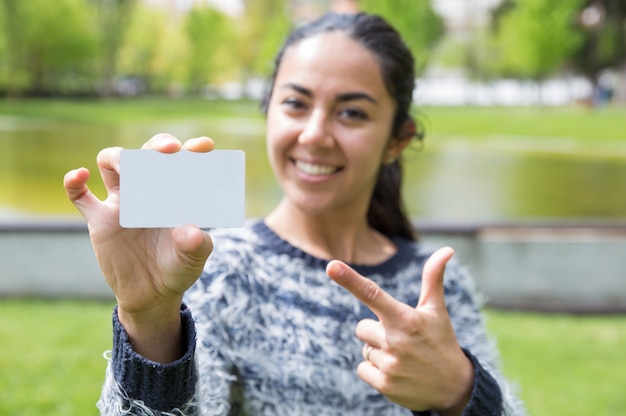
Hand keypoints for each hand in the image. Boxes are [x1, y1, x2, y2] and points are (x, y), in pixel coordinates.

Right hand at [63, 133, 214, 361]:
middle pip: (147, 152)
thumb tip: (190, 232)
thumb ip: (196, 246)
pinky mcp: (99, 220)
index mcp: (176, 193)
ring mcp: (122, 202)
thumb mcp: (192, 260)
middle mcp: (149, 190)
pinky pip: (79, 195)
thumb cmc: (178, 269)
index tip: (204, 146)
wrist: (152, 294)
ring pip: (112, 162)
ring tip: (133, 166)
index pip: (183, 163)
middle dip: (158, 145)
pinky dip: (74, 182)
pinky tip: (80, 176)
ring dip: (121, 157)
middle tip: (171, 150)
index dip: (192, 150)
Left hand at [326, 247, 472, 414]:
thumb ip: (433, 278)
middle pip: (362, 327)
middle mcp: (396, 340)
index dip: (349, 279)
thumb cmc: (441, 341)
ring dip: (378, 352)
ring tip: (403, 358)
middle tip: (401, 340)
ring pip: (364, 349)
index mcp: (405, 318)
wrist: (454, 387)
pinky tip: (396, 373)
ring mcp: (390, 364)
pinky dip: (374, 370)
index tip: (331, 266)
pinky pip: (362, 368)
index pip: (372, 293)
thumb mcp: (436, 310)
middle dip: (376, 332)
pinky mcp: (385, 385)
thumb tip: (447, 249)